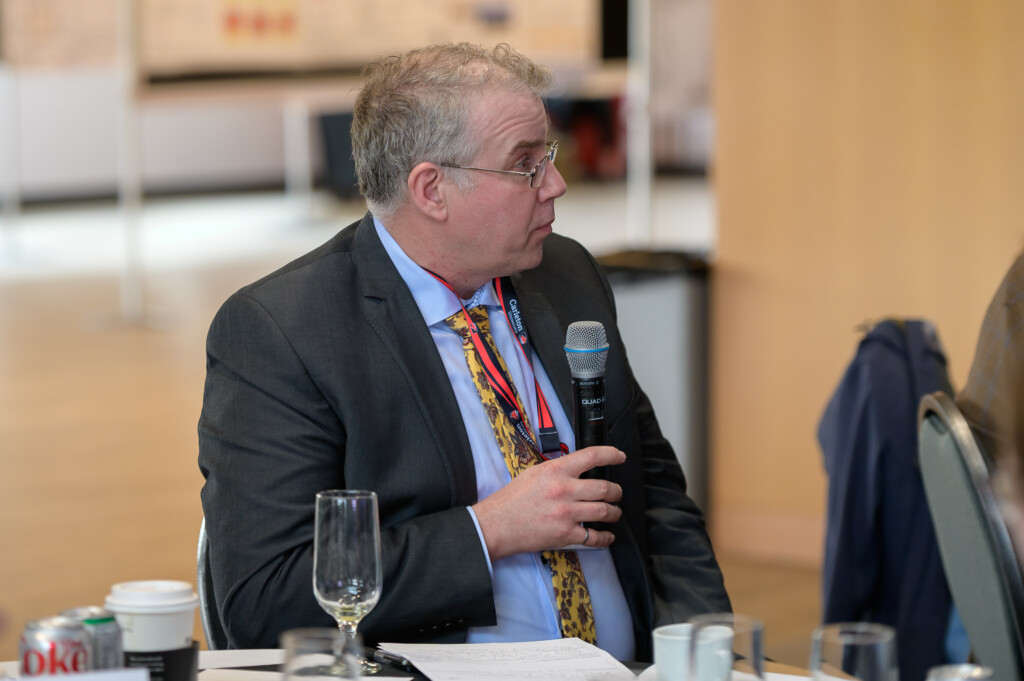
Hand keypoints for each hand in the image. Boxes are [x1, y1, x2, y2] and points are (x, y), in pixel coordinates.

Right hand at [472, 446, 625, 559]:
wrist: (497, 524)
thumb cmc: (512, 499)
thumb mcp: (535, 473)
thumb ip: (558, 470)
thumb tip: (578, 469)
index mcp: (556, 471)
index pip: (592, 456)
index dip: (611, 455)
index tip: (619, 457)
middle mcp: (564, 490)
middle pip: (604, 488)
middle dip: (616, 492)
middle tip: (617, 493)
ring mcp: (566, 513)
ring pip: (604, 511)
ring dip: (614, 512)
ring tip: (614, 512)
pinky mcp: (565, 534)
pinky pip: (595, 537)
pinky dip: (605, 537)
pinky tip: (607, 535)